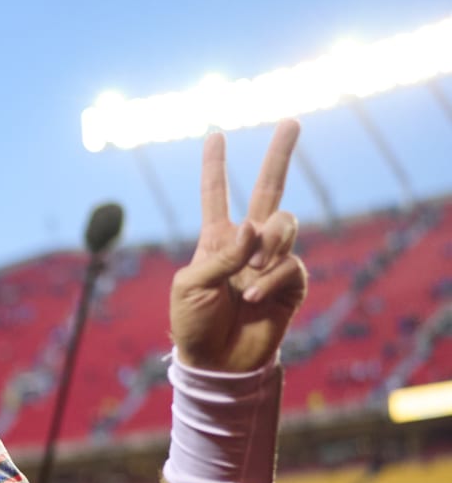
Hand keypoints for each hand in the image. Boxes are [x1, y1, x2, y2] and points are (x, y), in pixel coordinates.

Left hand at [170, 119, 308, 372]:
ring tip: (247, 277)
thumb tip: (254, 226)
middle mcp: (247, 243)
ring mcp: (271, 259)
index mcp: (216, 239)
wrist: (216, 362)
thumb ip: (221, 253)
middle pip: (268, 190)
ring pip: (285, 223)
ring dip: (268, 246)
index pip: (215, 195)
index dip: (214, 167)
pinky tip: (252, 299)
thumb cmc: (194, 324)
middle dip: (280, 155)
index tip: (214, 134)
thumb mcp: (191, 285)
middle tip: (291, 121)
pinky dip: (269, 279)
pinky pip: (290, 263)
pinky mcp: (291, 281)